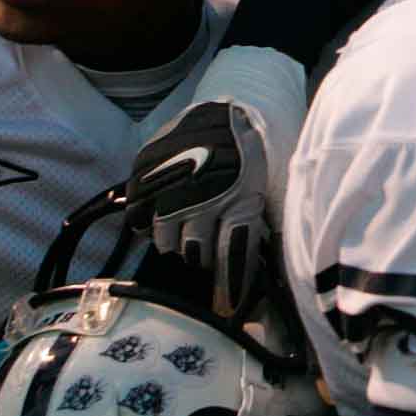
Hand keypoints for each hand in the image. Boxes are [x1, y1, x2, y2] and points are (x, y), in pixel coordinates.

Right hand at [123, 100, 267, 318]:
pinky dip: (149, 221)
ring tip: (189, 226)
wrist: (237, 106)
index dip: (231, 287)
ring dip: (178, 240)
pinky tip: (163, 215)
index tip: (229, 309)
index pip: (232, 255)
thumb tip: (278, 279)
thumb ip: (272, 226)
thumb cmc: (262, 153)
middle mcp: (205, 191)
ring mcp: (173, 179)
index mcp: (243, 195)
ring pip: (166, 238)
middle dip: (203, 256)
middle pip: (195, 253)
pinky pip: (138, 216)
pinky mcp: (148, 168)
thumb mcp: (277, 187)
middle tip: (207, 246)